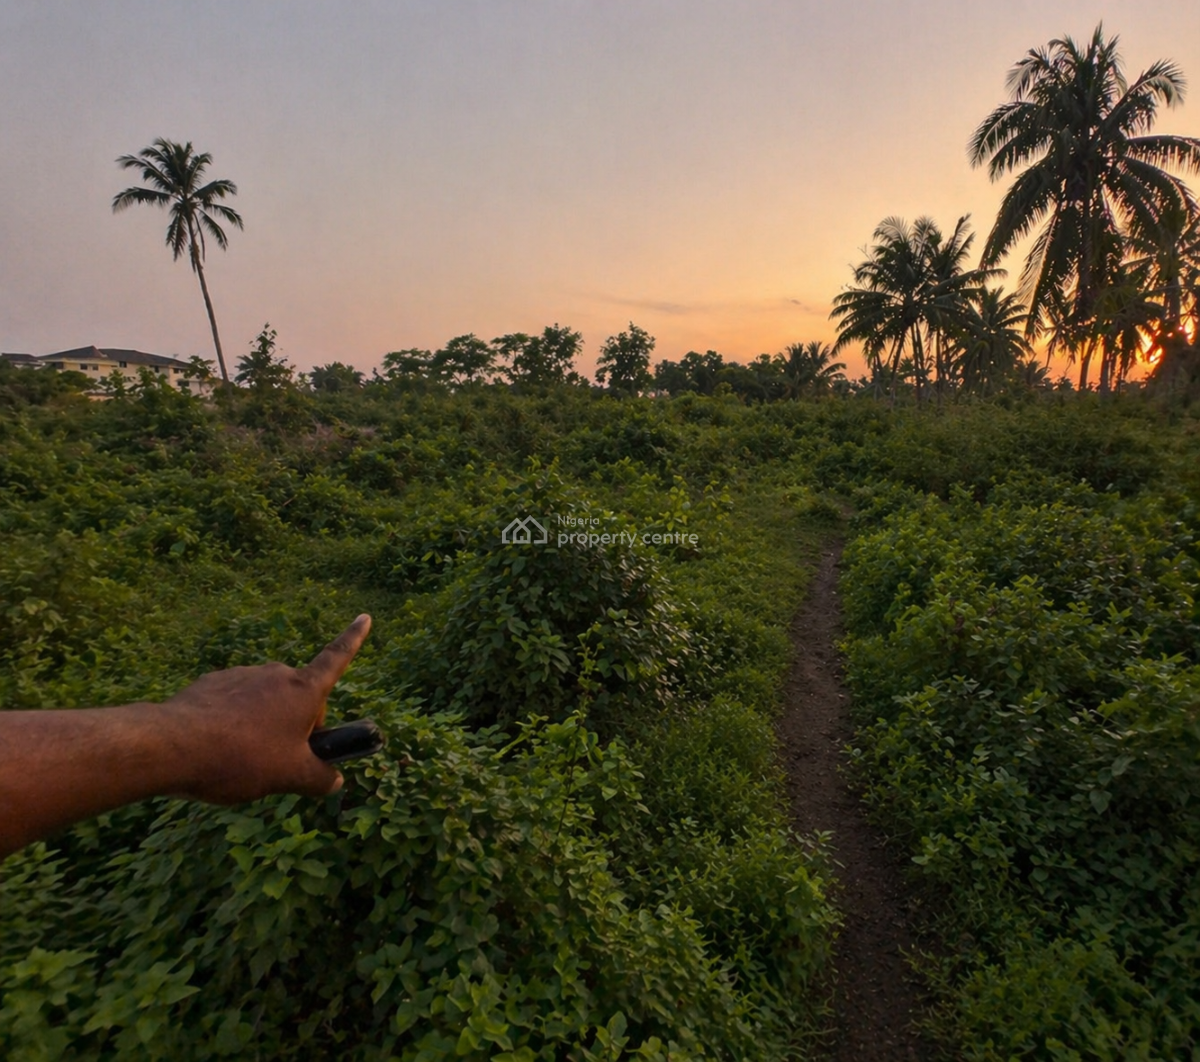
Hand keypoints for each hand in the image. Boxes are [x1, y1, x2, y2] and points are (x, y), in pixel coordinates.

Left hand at [164, 614, 371, 803]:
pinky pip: (234, 703)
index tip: (365, 616)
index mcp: (303, 690)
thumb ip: (319, 778)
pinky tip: (217, 747)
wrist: (172, 747)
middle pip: (298, 697)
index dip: (354, 639)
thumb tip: (334, 782)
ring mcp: (241, 675)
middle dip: (297, 724)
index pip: (337, 658)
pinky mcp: (212, 684)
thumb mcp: (290, 777)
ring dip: (263, 725)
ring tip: (242, 758)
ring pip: (265, 702)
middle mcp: (275, 674)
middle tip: (280, 760)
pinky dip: (233, 722)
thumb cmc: (242, 758)